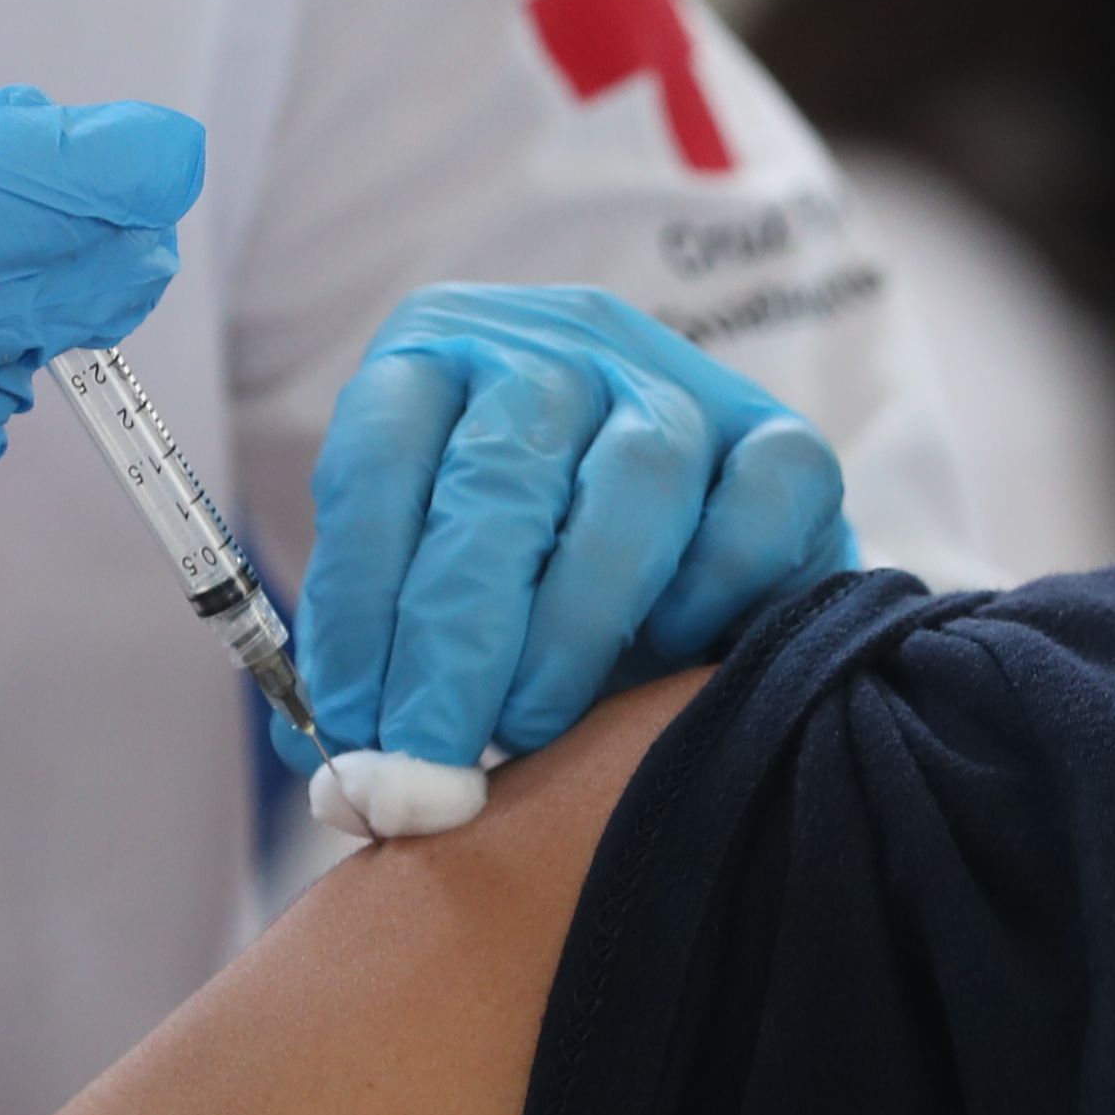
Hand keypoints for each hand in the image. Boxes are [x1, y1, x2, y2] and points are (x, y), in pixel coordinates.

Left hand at [289, 284, 852, 818]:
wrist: (677, 568)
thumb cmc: (522, 587)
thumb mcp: (429, 595)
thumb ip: (380, 660)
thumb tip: (327, 767)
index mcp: (442, 357)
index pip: (380, 454)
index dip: (359, 595)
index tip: (353, 716)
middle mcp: (560, 348)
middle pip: (501, 471)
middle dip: (455, 636)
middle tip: (427, 753)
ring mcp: (681, 384)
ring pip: (638, 475)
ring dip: (574, 621)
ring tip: (530, 724)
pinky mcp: (787, 439)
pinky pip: (763, 494)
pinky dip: (714, 581)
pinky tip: (672, 649)